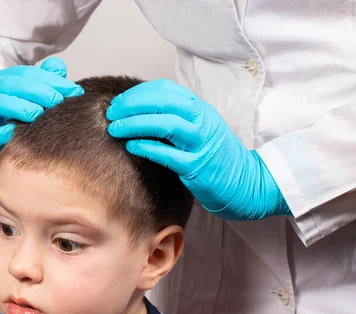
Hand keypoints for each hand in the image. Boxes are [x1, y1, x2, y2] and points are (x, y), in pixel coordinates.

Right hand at [0, 57, 83, 167]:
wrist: (13, 146)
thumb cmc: (27, 117)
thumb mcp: (40, 96)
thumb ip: (49, 79)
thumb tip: (58, 67)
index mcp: (6, 80)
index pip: (27, 73)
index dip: (51, 79)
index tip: (73, 91)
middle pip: (10, 84)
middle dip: (35, 90)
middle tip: (57, 100)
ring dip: (17, 106)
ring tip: (36, 114)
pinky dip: (1, 132)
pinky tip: (14, 131)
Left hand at [106, 79, 289, 219]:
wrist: (244, 181)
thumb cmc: (215, 155)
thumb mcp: (199, 128)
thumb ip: (175, 117)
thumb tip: (139, 111)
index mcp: (200, 108)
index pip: (165, 89)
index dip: (137, 93)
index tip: (119, 101)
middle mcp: (202, 120)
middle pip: (163, 102)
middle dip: (131, 105)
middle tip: (111, 113)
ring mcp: (200, 143)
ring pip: (165, 124)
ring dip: (135, 123)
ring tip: (115, 128)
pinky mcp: (197, 166)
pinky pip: (168, 153)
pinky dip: (147, 147)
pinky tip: (131, 146)